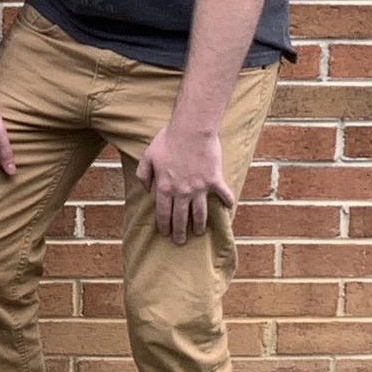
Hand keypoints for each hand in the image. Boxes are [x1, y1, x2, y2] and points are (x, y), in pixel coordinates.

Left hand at [136, 121, 231, 244]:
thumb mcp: (148, 156)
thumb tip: (146, 190)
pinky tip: (229, 207)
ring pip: (200, 213)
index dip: (164, 226)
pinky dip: (227, 201)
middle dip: (179, 232)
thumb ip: (143, 175)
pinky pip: (223, 194)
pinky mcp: (214, 180)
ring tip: (199, 232)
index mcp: (164, 187)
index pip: (163, 213)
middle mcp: (181, 192)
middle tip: (180, 241)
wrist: (191, 130)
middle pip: (180, 218)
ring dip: (200, 225)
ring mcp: (199, 188)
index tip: (165, 234)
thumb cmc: (168, 140)